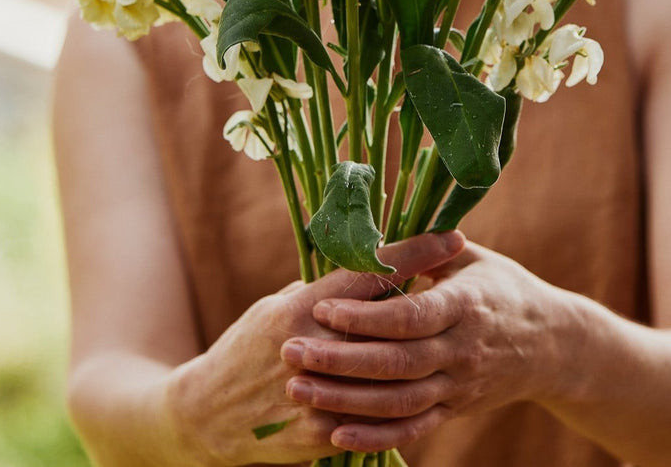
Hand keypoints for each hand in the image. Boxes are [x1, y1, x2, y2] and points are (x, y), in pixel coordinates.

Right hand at [159, 230, 465, 465]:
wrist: (204, 415)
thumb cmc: (245, 346)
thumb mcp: (277, 306)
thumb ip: (324, 293)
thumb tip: (372, 266)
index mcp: (297, 310)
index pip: (368, 273)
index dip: (414, 253)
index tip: (449, 236)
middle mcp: (309, 350)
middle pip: (387, 319)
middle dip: (432, 296)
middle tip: (466, 277)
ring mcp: (316, 396)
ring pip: (389, 370)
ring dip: (424, 345)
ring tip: (454, 326)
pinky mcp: (318, 434)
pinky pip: (375, 416)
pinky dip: (402, 395)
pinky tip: (429, 379)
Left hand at [281, 240, 567, 453]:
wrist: (553, 344)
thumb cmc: (505, 287)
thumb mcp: (473, 259)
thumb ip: (427, 249)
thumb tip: (378, 231)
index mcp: (465, 304)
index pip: (409, 315)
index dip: (364, 316)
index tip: (321, 307)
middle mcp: (462, 350)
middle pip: (396, 362)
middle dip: (340, 360)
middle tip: (292, 351)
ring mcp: (459, 386)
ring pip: (398, 401)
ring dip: (345, 400)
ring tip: (299, 389)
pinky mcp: (455, 410)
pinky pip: (412, 429)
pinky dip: (374, 436)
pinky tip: (335, 434)